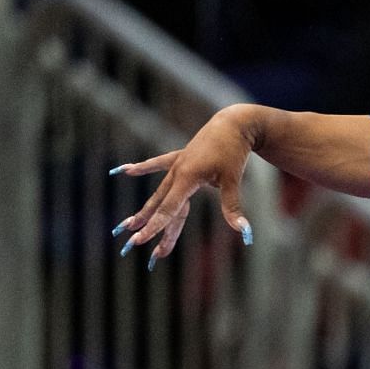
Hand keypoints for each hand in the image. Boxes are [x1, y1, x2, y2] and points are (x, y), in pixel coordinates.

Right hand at [110, 106, 258, 263]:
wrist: (233, 124)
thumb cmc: (234, 152)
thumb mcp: (233, 180)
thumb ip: (232, 207)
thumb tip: (243, 231)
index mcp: (187, 178)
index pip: (169, 209)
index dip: (155, 227)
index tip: (141, 241)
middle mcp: (177, 172)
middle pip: (161, 205)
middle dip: (148, 225)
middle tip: (133, 244)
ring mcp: (177, 165)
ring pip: (160, 193)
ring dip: (147, 210)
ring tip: (129, 224)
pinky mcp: (180, 158)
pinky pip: (158, 164)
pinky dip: (143, 168)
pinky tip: (125, 171)